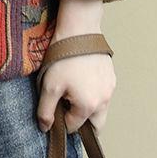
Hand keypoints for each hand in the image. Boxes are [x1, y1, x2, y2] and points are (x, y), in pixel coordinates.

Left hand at [36, 0, 115, 135]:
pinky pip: (104, 93)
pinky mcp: (111, 76)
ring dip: (88, 107)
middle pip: (95, 125)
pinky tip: (81, 79)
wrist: (79, 29)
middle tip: (66, 106)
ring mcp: (110, 88)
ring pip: (101, 109)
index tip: (53, 107)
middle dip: (81, 122)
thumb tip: (45, 128)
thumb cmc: (63, 57)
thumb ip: (46, 110)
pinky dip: (94, 93)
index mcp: (89, 107)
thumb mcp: (49, 85)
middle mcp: (104, 101)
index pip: (73, 127)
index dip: (60, 120)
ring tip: (72, 90)